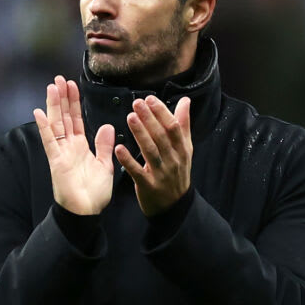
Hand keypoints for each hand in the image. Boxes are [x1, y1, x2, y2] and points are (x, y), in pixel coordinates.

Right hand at [33, 76, 114, 214]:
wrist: (87, 212)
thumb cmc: (95, 193)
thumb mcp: (105, 165)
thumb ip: (104, 145)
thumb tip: (107, 126)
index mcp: (80, 146)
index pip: (76, 119)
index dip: (74, 103)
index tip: (72, 85)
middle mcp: (69, 147)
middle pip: (64, 117)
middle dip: (62, 98)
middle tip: (59, 78)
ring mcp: (61, 153)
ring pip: (57, 124)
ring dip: (54, 106)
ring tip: (52, 87)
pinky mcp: (56, 162)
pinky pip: (50, 142)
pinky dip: (45, 127)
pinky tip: (39, 112)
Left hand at [114, 95, 192, 216]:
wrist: (175, 206)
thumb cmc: (177, 172)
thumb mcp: (184, 149)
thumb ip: (183, 124)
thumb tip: (185, 101)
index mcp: (182, 149)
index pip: (173, 127)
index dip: (162, 112)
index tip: (150, 98)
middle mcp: (173, 160)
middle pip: (161, 136)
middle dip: (149, 118)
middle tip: (136, 103)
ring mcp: (161, 174)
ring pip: (150, 151)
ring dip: (140, 134)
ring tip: (130, 118)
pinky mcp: (148, 186)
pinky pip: (137, 172)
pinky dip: (128, 160)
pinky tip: (119, 148)